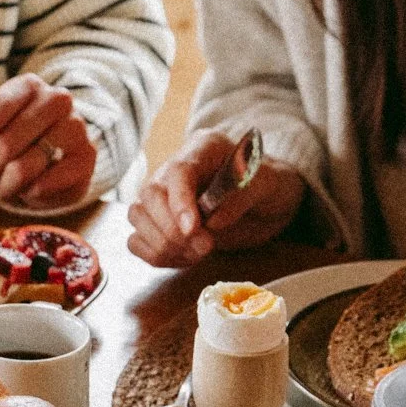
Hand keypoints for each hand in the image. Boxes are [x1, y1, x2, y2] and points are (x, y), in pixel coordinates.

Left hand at [0, 75, 95, 210]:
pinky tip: (28, 190)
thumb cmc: (9, 141)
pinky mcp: (86, 157)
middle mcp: (57, 99)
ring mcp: (76, 126)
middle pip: (5, 144)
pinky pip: (46, 183)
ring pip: (25, 166)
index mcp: (28, 85)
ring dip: (6, 185)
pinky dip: (29, 194)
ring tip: (3, 187)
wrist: (52, 162)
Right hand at [126, 129, 305, 268]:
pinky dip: (157, 256)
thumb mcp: (268, 185)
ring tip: (199, 253)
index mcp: (202, 149)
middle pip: (148, 196)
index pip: (177, 171)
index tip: (193, 229)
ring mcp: (160, 197)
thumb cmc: (268, 186)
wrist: (266, 202)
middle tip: (206, 247)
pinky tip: (185, 257)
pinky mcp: (156, 222)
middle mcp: (172, 170)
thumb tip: (212, 221)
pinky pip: (137, 240)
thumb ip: (242, 197)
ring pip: (137, 218)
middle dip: (172, 229)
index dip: (179, 202)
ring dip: (165, 245)